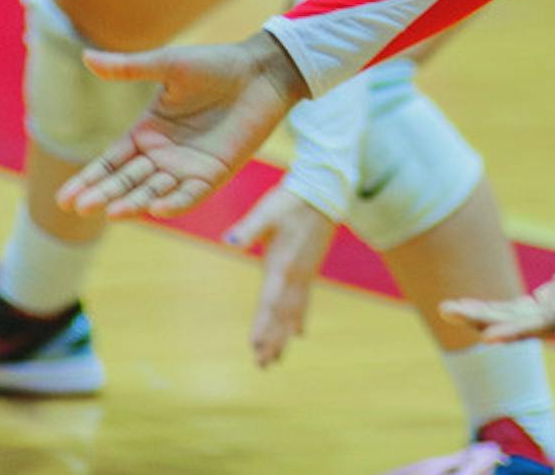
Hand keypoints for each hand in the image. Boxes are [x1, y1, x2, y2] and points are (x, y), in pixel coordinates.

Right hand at [56, 31, 307, 219]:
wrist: (260, 71)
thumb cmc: (215, 65)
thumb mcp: (167, 64)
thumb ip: (128, 68)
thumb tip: (86, 57)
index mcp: (147, 132)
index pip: (111, 162)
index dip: (89, 179)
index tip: (65, 198)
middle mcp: (163, 155)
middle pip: (126, 181)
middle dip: (104, 194)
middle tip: (81, 206)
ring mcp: (187, 167)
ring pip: (153, 192)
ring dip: (133, 202)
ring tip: (110, 210)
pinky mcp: (214, 174)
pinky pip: (190, 194)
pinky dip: (174, 202)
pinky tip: (156, 208)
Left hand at [223, 185, 337, 366]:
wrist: (324, 189)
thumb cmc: (292, 198)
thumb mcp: (268, 210)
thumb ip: (249, 228)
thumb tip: (231, 240)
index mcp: (283, 263)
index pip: (270, 300)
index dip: (263, 324)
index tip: (255, 347)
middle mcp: (296, 274)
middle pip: (282, 314)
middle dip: (272, 339)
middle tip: (263, 365)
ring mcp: (305, 273)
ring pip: (294, 312)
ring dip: (284, 335)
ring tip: (276, 359)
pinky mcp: (309, 269)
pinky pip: (304, 301)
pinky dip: (300, 318)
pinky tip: (299, 333)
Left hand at [439, 172, 554, 342]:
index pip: (549, 321)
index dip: (517, 330)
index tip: (487, 336)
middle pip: (528, 325)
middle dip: (488, 321)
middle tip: (448, 308)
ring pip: (524, 320)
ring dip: (489, 316)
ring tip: (451, 307)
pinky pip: (528, 309)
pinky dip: (503, 309)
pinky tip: (478, 306)